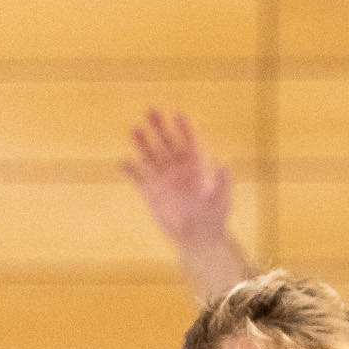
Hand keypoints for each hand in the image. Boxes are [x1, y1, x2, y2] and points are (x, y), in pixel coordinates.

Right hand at [122, 108, 232, 247]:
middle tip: (150, 110)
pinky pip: (138, 177)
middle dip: (159, 126)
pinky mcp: (151, 192)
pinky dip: (131, 170)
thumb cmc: (215, 219)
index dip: (183, 128)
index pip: (188, 142)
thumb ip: (223, 181)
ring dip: (143, 142)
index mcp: (196, 168)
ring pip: (150, 155)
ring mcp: (163, 179)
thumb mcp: (223, 199)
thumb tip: (224, 163)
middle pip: (167, 143)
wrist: (199, 238)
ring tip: (135, 129)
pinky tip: (124, 162)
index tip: (176, 114)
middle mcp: (178, 170)